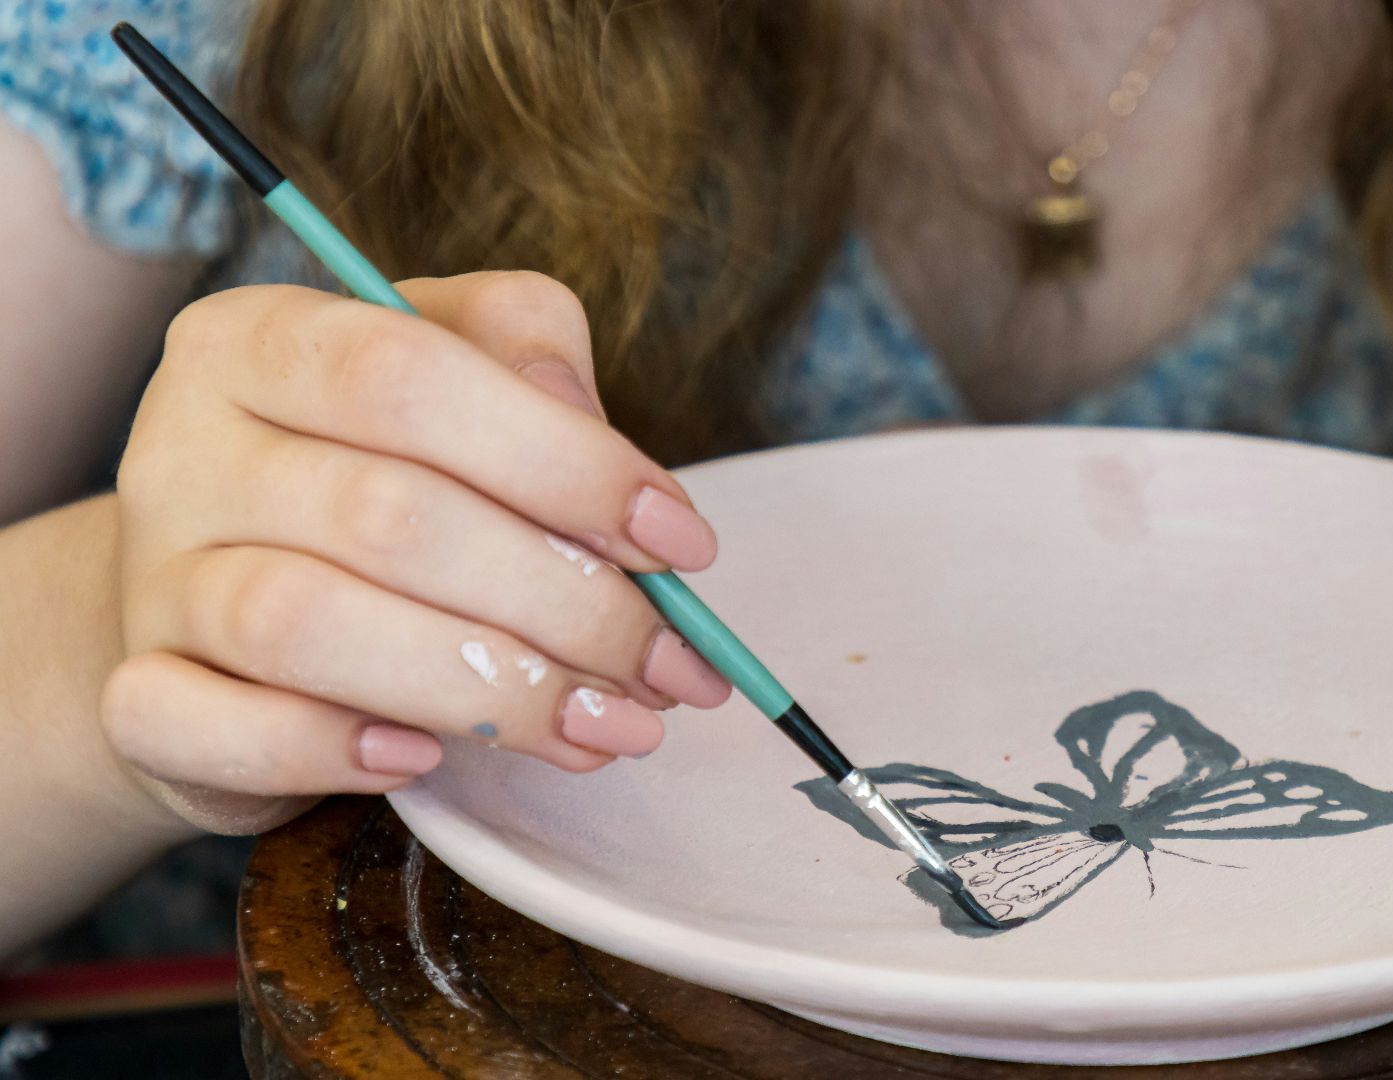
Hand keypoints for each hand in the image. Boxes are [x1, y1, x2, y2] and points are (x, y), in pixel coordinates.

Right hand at [101, 272, 731, 831]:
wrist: (218, 610)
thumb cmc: (375, 476)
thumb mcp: (458, 381)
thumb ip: (529, 360)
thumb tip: (601, 441)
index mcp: (262, 338)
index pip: (412, 375)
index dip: (567, 462)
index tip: (684, 544)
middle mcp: (185, 445)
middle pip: (390, 515)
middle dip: (567, 603)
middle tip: (672, 668)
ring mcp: (150, 576)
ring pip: (307, 625)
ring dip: (487, 689)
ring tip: (605, 725)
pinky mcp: (136, 696)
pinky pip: (213, 729)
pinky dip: (326, 751)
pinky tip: (422, 761)